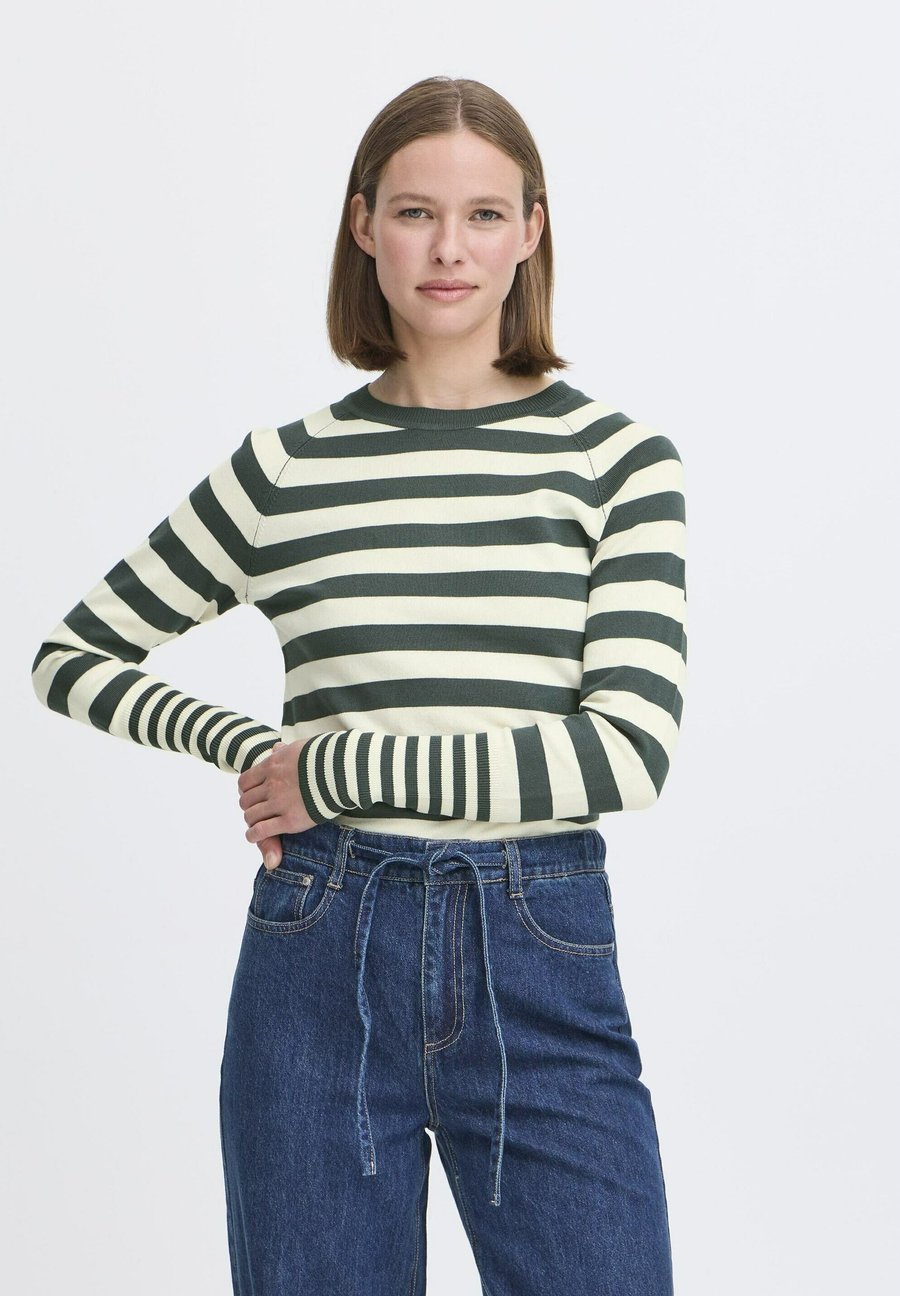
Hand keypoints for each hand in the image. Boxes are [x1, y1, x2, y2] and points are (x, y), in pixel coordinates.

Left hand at [237, 740, 314, 870]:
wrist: (343, 770)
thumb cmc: (326, 757)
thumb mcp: (300, 747)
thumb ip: (284, 750)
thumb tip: (275, 747)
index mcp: (272, 766)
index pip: (245, 782)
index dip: (246, 791)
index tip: (253, 795)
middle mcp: (272, 785)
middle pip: (246, 800)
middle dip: (249, 807)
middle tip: (257, 811)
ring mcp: (280, 803)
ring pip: (251, 816)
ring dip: (252, 821)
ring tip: (256, 825)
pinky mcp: (290, 821)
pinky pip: (262, 831)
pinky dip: (254, 835)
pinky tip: (255, 836)